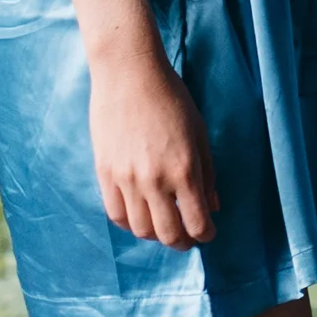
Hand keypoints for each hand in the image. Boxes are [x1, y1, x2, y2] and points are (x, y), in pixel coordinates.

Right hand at [88, 50, 218, 246]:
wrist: (129, 74)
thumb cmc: (171, 99)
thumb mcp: (200, 134)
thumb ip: (207, 174)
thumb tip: (212, 207)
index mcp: (184, 171)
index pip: (197, 223)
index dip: (206, 235)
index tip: (208, 232)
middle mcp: (154, 180)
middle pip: (168, 234)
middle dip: (182, 242)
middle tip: (187, 237)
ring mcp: (126, 179)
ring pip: (140, 229)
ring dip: (155, 235)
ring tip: (164, 226)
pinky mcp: (104, 173)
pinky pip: (115, 214)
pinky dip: (129, 223)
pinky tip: (139, 216)